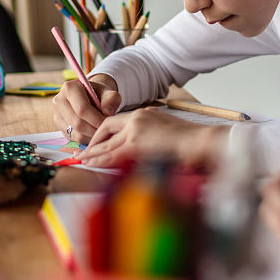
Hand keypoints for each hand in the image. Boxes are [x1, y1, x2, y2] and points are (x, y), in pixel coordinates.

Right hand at [52, 74, 121, 143]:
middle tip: (105, 129)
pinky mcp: (60, 126)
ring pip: (76, 133)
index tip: (106, 122)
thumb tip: (107, 112)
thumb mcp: (108, 92)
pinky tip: (93, 132)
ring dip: (91, 135)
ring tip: (100, 130)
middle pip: (77, 123)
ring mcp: (57, 115)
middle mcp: (59, 101)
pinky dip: (86, 138)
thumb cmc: (99, 93)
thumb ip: (111, 99)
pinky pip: (74, 138)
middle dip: (94, 129)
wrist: (89, 96)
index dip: (96, 119)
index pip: (82, 109)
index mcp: (70, 88)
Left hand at [81, 106, 227, 167]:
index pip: (115, 122)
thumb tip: (143, 145)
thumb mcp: (167, 129)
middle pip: (107, 131)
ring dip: (92, 154)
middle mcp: (136, 118)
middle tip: (83, 154)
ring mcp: (135, 130)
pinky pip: (112, 155)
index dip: (103, 133)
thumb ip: (151, 133)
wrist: (199, 140)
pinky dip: (100, 161)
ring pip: (106, 144)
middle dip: (93, 144)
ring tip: (81, 161)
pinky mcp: (136, 143)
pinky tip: (91, 165)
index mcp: (144, 114)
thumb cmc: (189, 140)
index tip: (97, 144)